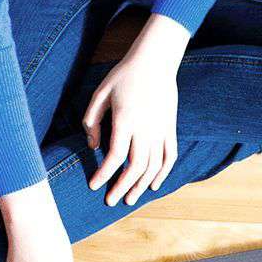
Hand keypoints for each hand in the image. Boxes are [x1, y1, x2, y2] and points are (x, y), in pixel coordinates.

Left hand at [83, 15, 186, 206]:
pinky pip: (169, 157)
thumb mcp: (100, 94)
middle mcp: (146, 128)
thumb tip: (93, 146)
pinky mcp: (170, 129)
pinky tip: (153, 186)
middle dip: (122, 188)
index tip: (94, 185)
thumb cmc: (123, 75)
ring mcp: (161, 130)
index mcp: (125, 120)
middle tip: (111, 201)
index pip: (115, 156)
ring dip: (141, 186)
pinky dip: (163, 174)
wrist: (155, 60)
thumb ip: (91, 121)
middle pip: (135, 167)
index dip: (103, 174)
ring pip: (153, 167)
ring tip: (130, 199)